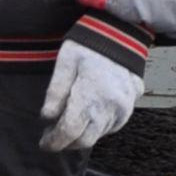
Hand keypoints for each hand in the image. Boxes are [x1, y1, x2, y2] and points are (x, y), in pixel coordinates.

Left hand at [42, 38, 139, 157]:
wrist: (121, 33)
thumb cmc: (90, 45)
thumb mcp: (65, 62)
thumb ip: (56, 91)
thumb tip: (47, 117)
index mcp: (91, 96)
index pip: (69, 132)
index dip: (54, 141)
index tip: (44, 143)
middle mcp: (110, 107)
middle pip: (84, 140)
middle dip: (67, 142)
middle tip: (53, 134)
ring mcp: (123, 108)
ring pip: (98, 135)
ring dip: (82, 134)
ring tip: (69, 122)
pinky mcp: (130, 107)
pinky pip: (111, 126)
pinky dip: (97, 126)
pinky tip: (88, 115)